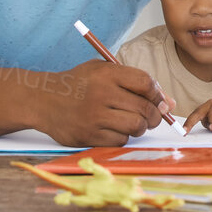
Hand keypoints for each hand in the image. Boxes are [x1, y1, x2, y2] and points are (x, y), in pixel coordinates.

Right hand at [39, 60, 169, 146]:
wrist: (42, 100)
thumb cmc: (78, 84)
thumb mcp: (102, 71)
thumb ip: (134, 82)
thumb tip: (169, 104)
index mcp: (106, 74)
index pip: (145, 83)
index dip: (158, 93)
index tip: (159, 100)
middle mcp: (101, 94)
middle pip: (145, 108)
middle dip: (154, 115)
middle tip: (151, 116)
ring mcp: (94, 117)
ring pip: (136, 126)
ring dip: (140, 127)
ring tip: (133, 122)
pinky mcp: (88, 136)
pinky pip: (120, 140)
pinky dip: (123, 137)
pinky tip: (114, 129)